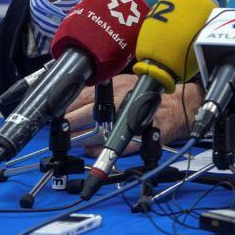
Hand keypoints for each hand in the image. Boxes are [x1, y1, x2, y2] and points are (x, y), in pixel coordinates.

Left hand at [66, 74, 204, 155]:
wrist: (182, 104)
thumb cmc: (151, 93)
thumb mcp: (124, 83)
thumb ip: (101, 91)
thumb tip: (75, 103)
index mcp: (114, 88)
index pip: (79, 98)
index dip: (63, 108)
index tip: (53, 116)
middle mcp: (119, 102)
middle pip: (83, 116)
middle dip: (68, 126)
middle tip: (59, 131)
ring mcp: (129, 119)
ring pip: (94, 133)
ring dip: (81, 140)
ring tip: (73, 142)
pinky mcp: (139, 135)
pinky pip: (114, 146)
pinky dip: (99, 150)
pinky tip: (91, 151)